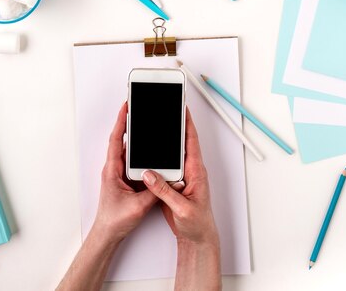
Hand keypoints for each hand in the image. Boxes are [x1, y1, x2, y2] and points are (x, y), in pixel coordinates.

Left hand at [92, 102, 156, 244]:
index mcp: (113, 170)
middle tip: (136, 108)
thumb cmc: (116, 220)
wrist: (108, 234)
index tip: (126, 106)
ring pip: (127, 150)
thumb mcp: (139, 205)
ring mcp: (118, 173)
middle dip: (129, 122)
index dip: (121, 121)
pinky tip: (149, 149)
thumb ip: (154, 190)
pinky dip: (139, 152)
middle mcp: (114, 168)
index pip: (117, 139)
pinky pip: (132, 161)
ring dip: (135, 137)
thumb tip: (167, 178)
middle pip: (122, 140)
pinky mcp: (124, 179)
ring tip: (144, 123)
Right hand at [142, 107, 218, 245]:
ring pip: (171, 154)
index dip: (187, 123)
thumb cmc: (197, 224)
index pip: (191, 141)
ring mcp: (181, 176)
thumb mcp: (181, 208)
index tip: (182, 107)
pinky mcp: (173, 184)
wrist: (196, 238)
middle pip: (181, 142)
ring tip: (155, 126)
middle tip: (166, 110)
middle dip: (174, 125)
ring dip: (164, 142)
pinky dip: (157, 158)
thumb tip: (149, 174)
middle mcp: (190, 170)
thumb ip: (164, 191)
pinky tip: (148, 154)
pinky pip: (164, 167)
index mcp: (196, 171)